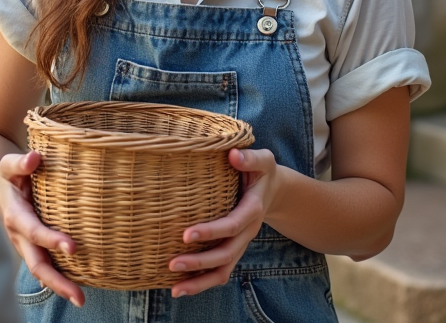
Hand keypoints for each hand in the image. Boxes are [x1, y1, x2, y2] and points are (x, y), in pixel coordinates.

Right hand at [0, 151, 84, 306]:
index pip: (34, 232)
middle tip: (79, 296)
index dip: (51, 240)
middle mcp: (19, 236)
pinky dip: (59, 277)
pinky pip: (45, 266)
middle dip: (57, 282)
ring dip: (60, 286)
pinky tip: (78, 285)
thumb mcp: (9, 165)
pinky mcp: (33, 247)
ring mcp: (25, 245)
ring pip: (41, 271)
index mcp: (15, 216)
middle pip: (37, 265)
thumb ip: (20, 163)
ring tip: (80, 298)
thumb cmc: (9, 174)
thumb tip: (34, 158)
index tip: (72, 247)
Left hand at [167, 148, 283, 297]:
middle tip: (173, 264)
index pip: (232, 225)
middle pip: (225, 255)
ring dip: (200, 282)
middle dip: (200, 263)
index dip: (211, 232)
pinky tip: (179, 287)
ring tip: (175, 289)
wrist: (273, 190)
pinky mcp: (232, 250)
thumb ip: (250, 158)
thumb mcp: (263, 160)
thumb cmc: (261, 171)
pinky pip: (219, 272)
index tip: (186, 235)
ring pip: (223, 270)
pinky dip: (201, 283)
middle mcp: (248, 232)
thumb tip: (232, 155)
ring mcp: (240, 244)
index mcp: (253, 210)